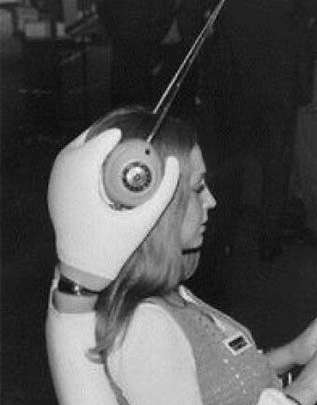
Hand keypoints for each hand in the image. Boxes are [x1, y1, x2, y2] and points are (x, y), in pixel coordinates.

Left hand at [47, 127, 179, 287]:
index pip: (93, 147)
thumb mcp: (144, 221)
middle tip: (122, 141)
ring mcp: (54, 185)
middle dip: (101, 137)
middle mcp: (62, 181)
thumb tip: (174, 162)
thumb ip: (164, 191)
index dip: (110, 136)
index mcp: (80, 186)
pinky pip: (67, 164)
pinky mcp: (53, 190)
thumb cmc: (113, 248)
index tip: (127, 135)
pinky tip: (100, 167)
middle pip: (81, 143)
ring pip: (71, 151)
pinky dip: (83, 159)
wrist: (82, 269)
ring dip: (91, 146)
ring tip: (113, 151)